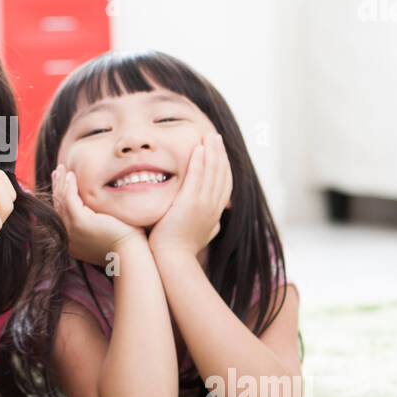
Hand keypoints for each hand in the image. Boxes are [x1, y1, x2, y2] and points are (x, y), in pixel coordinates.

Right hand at [51, 163, 145, 264]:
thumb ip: (97, 222)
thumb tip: (99, 212)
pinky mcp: (80, 222)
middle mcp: (68, 237)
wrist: (131, 252)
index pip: (62, 214)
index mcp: (72, 242)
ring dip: (61, 183)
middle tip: (58, 172)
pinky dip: (69, 185)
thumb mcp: (105, 232)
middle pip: (58, 206)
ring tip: (63, 169)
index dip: (60, 197)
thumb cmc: (125, 243)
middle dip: (57, 187)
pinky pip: (69, 198)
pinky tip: (71, 175)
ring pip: (61, 201)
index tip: (62, 182)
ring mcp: (72, 230)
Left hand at [148, 132, 232, 258]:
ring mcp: (203, 205)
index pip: (224, 184)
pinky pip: (197, 177)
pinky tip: (199, 148)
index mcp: (215, 213)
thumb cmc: (179, 250)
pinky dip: (200, 162)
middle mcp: (213, 207)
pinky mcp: (190, 203)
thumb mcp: (200, 235)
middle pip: (222, 174)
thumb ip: (207, 225)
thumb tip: (214, 224)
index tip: (219, 152)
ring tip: (209, 136)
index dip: (223, 166)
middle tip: (215, 137)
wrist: (171, 260)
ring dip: (212, 152)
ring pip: (212, 172)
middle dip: (220, 154)